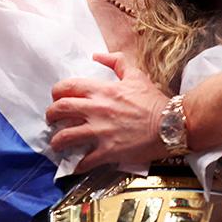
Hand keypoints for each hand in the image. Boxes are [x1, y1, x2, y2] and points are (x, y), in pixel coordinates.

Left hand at [47, 53, 168, 170]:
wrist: (170, 124)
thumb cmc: (153, 100)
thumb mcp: (135, 75)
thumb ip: (115, 62)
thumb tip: (97, 55)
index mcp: (101, 90)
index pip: (67, 87)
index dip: (56, 92)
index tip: (57, 98)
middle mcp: (96, 110)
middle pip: (59, 110)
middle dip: (50, 116)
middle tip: (52, 120)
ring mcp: (100, 132)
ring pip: (64, 137)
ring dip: (56, 141)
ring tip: (57, 144)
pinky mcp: (107, 152)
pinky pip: (83, 161)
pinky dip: (75, 166)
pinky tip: (72, 166)